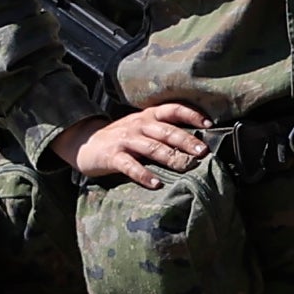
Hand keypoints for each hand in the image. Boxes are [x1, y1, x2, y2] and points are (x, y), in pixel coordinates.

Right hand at [67, 102, 209, 187]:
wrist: (84, 142)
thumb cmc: (122, 137)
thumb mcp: (142, 127)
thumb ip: (164, 130)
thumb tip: (197, 141)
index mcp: (149, 116)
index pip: (173, 109)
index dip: (191, 115)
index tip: (209, 124)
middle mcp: (139, 126)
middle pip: (167, 132)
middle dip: (187, 141)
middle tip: (203, 151)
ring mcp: (125, 140)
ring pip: (152, 148)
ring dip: (171, 157)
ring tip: (187, 166)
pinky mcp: (113, 156)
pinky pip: (130, 166)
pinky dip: (144, 175)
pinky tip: (156, 183)